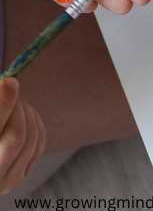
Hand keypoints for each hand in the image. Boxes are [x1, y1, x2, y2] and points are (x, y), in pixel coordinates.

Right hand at [0, 79, 45, 194]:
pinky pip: (38, 143)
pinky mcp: (20, 176)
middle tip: (9, 90)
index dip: (4, 103)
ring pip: (31, 139)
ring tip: (14, 104)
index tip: (10, 81)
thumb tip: (8, 84)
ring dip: (25, 113)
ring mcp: (6, 181)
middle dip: (16, 108)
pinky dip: (34, 123)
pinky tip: (23, 116)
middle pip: (17, 136)